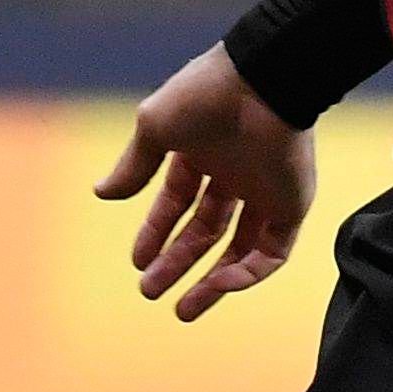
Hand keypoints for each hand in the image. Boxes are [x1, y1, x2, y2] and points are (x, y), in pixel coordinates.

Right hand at [95, 43, 313, 319]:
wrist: (263, 82)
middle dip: (175, 262)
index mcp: (199, 154)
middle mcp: (232, 176)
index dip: (155, 232)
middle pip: (202, 231)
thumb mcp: (154, 128)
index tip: (137, 261)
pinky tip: (219, 284)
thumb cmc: (203, 96)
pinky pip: (271, 251)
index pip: (176, 203)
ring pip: (237, 249)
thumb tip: (101, 195)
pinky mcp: (291, 206)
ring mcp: (263, 193)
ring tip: (183, 308)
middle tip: (149, 291)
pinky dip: (247, 272)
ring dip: (211, 281)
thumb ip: (133, 166)